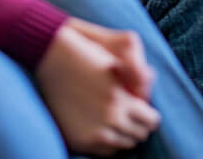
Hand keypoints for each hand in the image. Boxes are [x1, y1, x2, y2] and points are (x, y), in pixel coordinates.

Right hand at [36, 18, 159, 154]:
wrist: (52, 58)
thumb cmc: (88, 53)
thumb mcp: (117, 61)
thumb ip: (139, 80)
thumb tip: (147, 96)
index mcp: (121, 100)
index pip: (150, 120)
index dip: (150, 114)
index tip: (146, 109)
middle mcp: (109, 120)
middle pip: (138, 135)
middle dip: (139, 124)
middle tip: (133, 114)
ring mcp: (93, 134)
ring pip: (123, 145)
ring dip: (124, 133)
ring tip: (119, 120)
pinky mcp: (78, 141)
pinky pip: (105, 151)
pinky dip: (109, 142)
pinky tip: (106, 128)